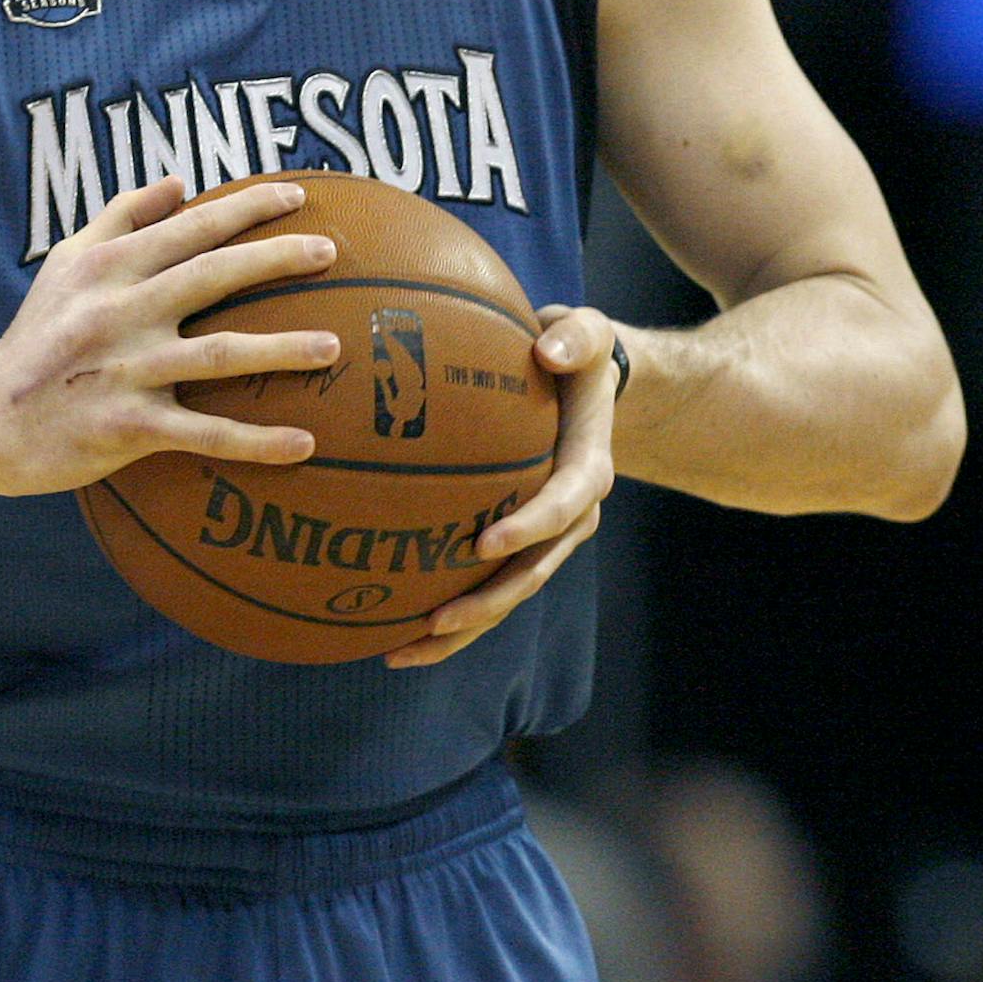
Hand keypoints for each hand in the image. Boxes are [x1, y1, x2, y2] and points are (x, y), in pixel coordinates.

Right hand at [0, 177, 342, 498]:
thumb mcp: (65, 263)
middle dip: (276, 259)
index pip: (191, 226)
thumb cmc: (35, 337)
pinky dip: (254, 440)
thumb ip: (121, 218)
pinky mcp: (128, 427)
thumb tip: (179, 182)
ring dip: (281, 351)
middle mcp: (121, 312)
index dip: (247, 208)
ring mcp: (126, 370)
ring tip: (333, 347)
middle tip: (331, 251)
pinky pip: (203, 434)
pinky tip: (303, 443)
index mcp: (110, 268)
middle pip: (213, 275)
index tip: (298, 196)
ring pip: (218, 355)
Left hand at [384, 303, 620, 667]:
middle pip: (532, 573)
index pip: (563, 506)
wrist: (587, 385)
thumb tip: (548, 349)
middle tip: (435, 620)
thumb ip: (576, 336)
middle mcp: (573, 516)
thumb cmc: (576, 353)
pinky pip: (486, 589)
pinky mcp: (519, 545)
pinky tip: (395, 636)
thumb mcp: (587, 331)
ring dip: (461, 631)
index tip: (484, 543)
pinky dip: (450, 619)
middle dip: (487, 603)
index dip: (528, 528)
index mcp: (588, 469)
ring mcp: (547, 538)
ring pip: (507, 596)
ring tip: (402, 650)